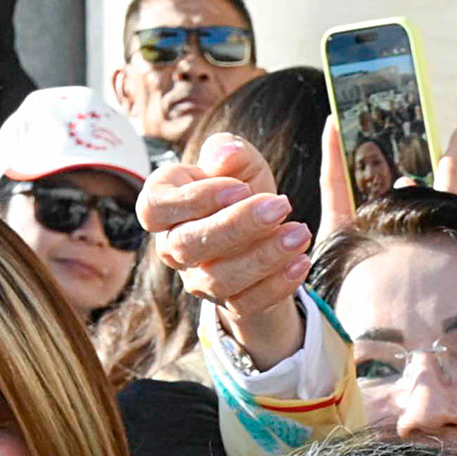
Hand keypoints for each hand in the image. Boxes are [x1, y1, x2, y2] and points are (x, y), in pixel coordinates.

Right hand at [141, 136, 313, 367]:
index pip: (155, 209)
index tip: (240, 187)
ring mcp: (197, 279)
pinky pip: (247, 304)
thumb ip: (230, 151)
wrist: (263, 230)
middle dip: (236, 226)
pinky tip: (301, 261)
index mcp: (162, 205)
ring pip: (218, 279)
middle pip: (187, 245)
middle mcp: (172, 247)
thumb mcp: (239, 162)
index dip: (193, 200)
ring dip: (263, 257)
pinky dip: (277, 284)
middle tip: (281, 205)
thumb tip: (225, 156)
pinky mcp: (227, 304)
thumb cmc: (241, 187)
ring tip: (301, 233)